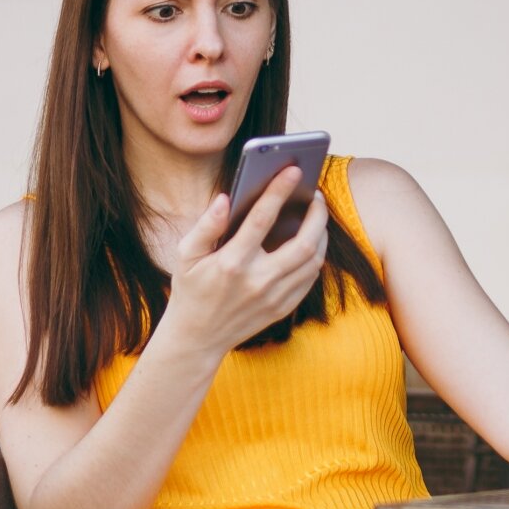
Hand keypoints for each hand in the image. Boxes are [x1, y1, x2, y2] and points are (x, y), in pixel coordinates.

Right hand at [160, 166, 329, 355]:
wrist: (197, 337)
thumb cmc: (191, 289)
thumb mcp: (186, 255)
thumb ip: (206, 226)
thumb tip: (225, 198)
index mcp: (232, 262)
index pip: (262, 218)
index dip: (279, 190)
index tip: (293, 170)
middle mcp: (257, 281)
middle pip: (304, 242)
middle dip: (317, 214)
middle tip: (317, 195)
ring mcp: (274, 297)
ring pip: (313, 261)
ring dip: (322, 234)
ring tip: (317, 215)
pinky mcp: (283, 308)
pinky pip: (310, 278)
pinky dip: (316, 256)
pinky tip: (313, 241)